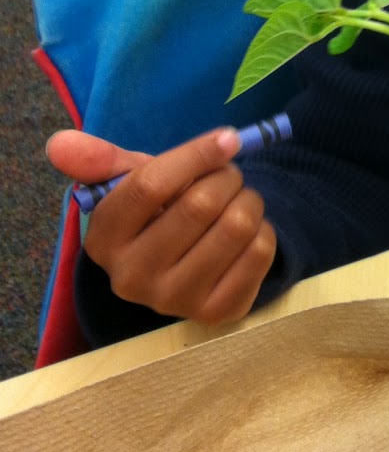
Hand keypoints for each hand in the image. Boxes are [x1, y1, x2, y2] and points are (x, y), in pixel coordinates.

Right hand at [45, 127, 276, 325]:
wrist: (187, 262)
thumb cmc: (157, 213)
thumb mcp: (128, 183)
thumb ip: (99, 160)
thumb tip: (60, 142)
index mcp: (102, 240)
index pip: (150, 186)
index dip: (196, 155)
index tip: (227, 138)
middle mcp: (131, 278)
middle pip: (200, 205)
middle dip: (227, 176)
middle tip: (230, 174)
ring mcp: (173, 301)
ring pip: (237, 226)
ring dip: (250, 199)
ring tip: (240, 199)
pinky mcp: (215, 313)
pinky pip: (260, 252)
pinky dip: (264, 229)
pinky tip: (248, 233)